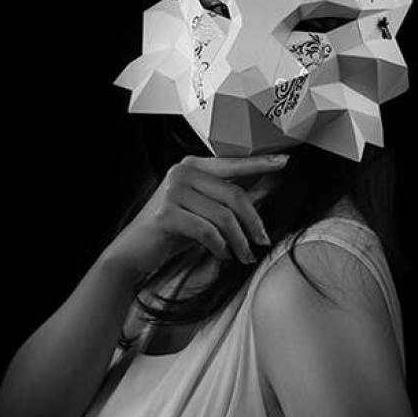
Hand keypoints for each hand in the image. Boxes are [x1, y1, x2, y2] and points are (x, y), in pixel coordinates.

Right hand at [104, 153, 289, 278]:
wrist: (133, 253)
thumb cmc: (172, 232)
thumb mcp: (204, 212)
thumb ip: (229, 199)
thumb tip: (267, 190)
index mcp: (191, 166)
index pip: (233, 163)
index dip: (260, 163)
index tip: (284, 160)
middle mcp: (181, 172)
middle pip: (233, 194)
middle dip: (253, 221)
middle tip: (263, 241)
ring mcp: (172, 191)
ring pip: (223, 216)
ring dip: (239, 241)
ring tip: (244, 256)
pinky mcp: (166, 214)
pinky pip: (207, 231)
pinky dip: (220, 247)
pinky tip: (223, 255)